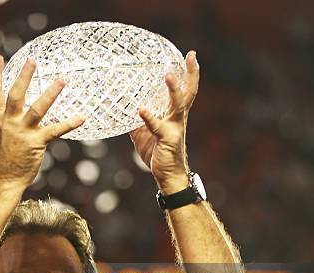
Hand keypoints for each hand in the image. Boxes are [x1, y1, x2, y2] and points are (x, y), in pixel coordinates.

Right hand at [0, 55, 84, 189]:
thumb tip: (20, 106)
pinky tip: (81, 117)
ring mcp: (22, 132)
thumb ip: (9, 118)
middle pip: (15, 95)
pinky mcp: (36, 143)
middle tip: (33, 60)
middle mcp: (9, 122)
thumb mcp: (2, 133)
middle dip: (24, 77)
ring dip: (50, 94)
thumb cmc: (6, 157)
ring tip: (62, 79)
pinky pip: (55, 130)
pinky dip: (69, 124)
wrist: (5, 179)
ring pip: (37, 109)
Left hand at [129, 50, 199, 193]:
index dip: (187, 73)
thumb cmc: (156, 151)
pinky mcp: (168, 139)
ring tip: (168, 75)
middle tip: (191, 56)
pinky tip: (141, 110)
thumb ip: (136, 118)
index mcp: (174, 114)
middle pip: (188, 92)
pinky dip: (149, 118)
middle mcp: (178, 117)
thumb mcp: (142, 132)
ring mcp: (175, 127)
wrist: (167, 175)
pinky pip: (157, 126)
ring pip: (177, 105)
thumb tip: (121, 107)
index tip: (190, 55)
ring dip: (173, 90)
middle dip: (191, 74)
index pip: (184, 90)